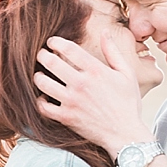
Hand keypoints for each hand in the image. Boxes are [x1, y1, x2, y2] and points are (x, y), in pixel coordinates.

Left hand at [34, 33, 154, 153]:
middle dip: (42, 55)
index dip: (55, 42)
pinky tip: (43, 97)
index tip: (51, 42)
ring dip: (38, 76)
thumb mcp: (127, 74)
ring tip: (40, 74)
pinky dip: (39, 101)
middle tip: (41, 55)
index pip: (68, 48)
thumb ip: (113, 52)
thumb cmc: (127, 104)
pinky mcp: (66, 117)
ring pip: (43, 83)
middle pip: (51, 62)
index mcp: (96, 71)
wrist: (125, 134)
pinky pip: (43, 107)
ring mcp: (72, 101)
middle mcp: (81, 84)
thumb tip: (105, 32)